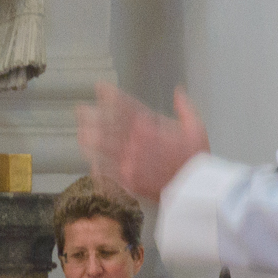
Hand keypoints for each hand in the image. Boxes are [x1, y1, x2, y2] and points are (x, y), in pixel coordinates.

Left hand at [76, 84, 208, 202]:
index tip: (99, 87)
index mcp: (150, 127)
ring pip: (101, 147)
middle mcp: (135, 142)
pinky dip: (97, 166)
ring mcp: (128, 161)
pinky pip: (106, 171)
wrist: (195, 190)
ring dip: (89, 139)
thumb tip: (178, 90)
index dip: (109, 95)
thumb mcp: (197, 128)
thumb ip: (185, 107)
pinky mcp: (127, 180)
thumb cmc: (196, 159)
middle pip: (105, 125)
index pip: (124, 106)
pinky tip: (92, 163)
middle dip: (91, 116)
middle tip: (80, 110)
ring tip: (81, 133)